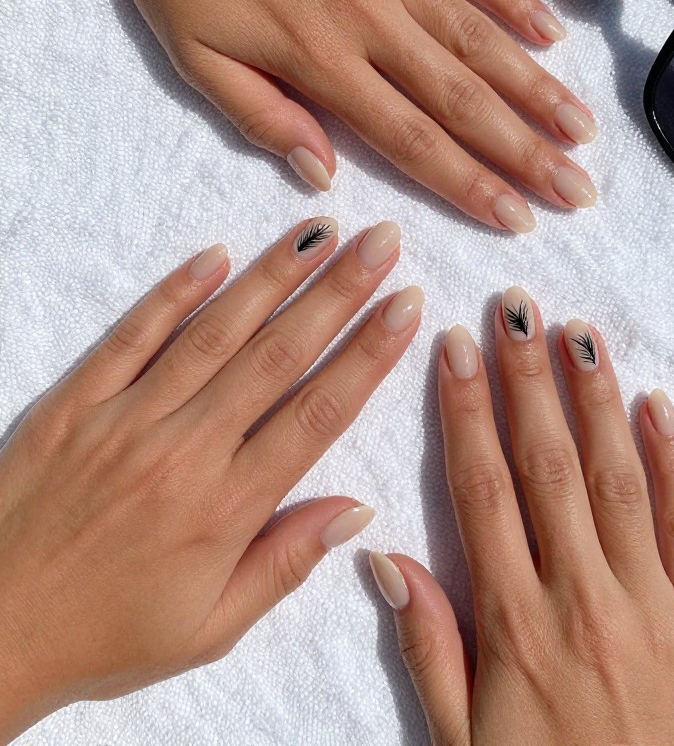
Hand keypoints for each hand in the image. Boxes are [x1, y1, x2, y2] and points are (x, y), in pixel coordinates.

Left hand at [0, 217, 420, 743]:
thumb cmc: (106, 634)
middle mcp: (185, 450)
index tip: (407, 306)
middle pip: (279, 355)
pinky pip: (133, 335)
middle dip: (340, 292)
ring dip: (274, 275)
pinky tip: (216, 253)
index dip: (370, 354)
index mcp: (225, 508)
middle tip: (384, 241)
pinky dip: (176, 292)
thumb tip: (357, 508)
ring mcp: (126, 418)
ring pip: (216, 332)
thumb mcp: (209, 627)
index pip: (318, 413)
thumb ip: (286, 563)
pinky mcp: (76, 401)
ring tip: (321, 231)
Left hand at [107, 0, 596, 229]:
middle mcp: (367, 16)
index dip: (470, 184)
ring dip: (536, 87)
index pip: (412, 140)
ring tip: (584, 130)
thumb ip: (265, 119)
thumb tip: (326, 176)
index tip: (519, 219)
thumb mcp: (198, 60)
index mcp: (318, 61)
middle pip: (462, 98)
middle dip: (526, 152)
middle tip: (578, 191)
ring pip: (478, 35)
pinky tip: (551, 36)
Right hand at [371, 293, 673, 744]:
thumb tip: (385, 557)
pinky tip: (655, 404)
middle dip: (527, 379)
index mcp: (516, 623)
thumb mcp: (464, 743)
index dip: (466, 412)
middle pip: (548, 464)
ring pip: (617, 477)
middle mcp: (582, 597)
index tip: (456, 347)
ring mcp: (651, 602)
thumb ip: (428, 646)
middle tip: (515, 308)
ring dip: (595, 397)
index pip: (481, 490)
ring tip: (576, 332)